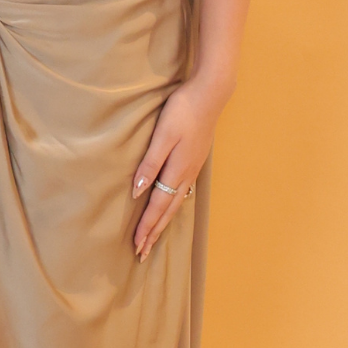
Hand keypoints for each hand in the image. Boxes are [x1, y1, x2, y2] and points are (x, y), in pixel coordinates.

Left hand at [130, 75, 230, 260]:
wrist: (210, 94)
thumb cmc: (183, 111)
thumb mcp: (163, 135)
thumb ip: (150, 163)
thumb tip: (138, 192)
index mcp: (177, 170)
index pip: (158, 206)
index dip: (147, 226)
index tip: (137, 246)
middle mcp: (186, 174)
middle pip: (168, 210)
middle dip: (154, 232)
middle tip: (142, 252)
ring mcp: (192, 167)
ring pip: (176, 202)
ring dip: (163, 221)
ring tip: (154, 236)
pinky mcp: (194, 159)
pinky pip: (182, 191)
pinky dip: (173, 205)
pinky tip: (171, 205)